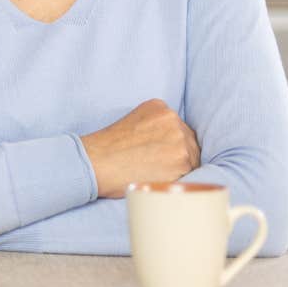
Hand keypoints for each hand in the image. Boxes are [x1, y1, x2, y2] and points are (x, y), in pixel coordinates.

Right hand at [80, 99, 200, 197]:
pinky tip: (159, 179)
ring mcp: (180, 139)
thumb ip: (155, 126)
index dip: (170, 144)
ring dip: (179, 169)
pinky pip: (191, 173)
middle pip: (189, 142)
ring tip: (156, 174)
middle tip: (156, 167)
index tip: (158, 154)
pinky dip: (177, 179)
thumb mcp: (132, 122)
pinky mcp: (183, 160)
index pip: (178, 128)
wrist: (95, 162)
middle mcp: (172, 119)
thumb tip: (172, 144)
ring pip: (192, 158)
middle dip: (177, 156)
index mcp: (159, 107)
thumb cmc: (108, 148)